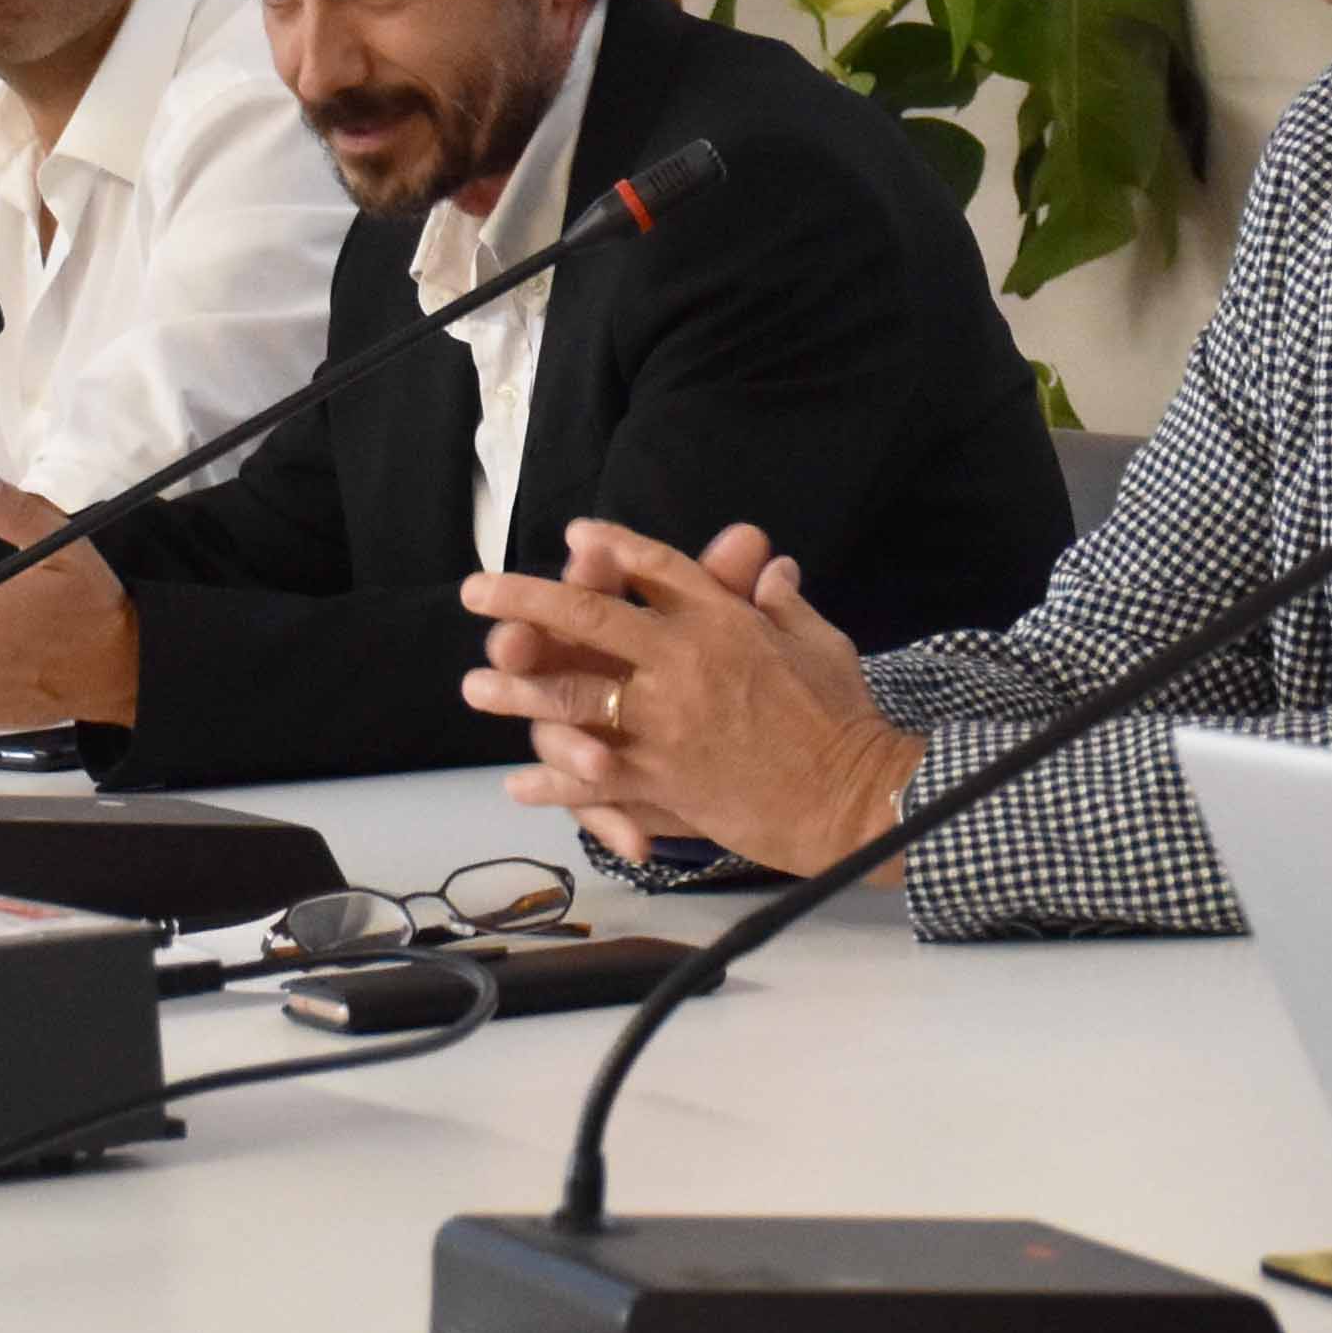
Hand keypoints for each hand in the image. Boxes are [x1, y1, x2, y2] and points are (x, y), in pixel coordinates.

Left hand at [460, 519, 917, 876]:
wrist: (854, 795)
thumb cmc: (843, 719)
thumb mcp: (820, 642)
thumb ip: (783, 603)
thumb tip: (770, 565)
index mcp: (723, 622)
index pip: (657, 569)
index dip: (612, 549)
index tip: (576, 537)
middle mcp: (685, 662)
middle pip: (590, 617)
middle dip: (526, 600)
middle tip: (478, 592)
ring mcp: (667, 723)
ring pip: (576, 696)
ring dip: (520, 690)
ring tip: (477, 687)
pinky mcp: (665, 781)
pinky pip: (595, 779)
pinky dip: (555, 783)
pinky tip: (519, 784)